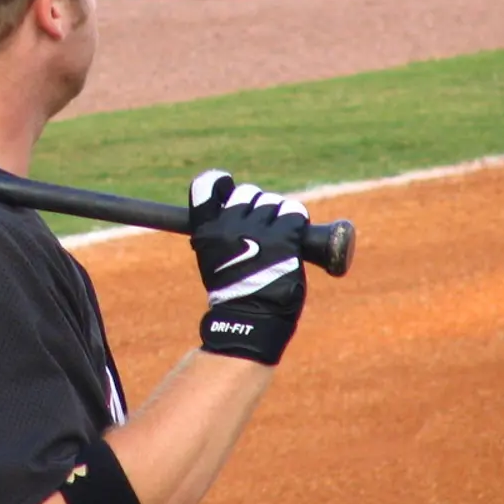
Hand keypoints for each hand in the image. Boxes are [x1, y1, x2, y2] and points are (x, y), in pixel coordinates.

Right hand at [188, 171, 308, 365]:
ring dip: (281, 213)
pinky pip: (294, 214)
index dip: (219, 181)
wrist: (249, 322)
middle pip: (247, 192)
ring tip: (282, 234)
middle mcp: (229, 226)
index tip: (228, 187)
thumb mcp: (211, 260)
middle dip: (258, 204)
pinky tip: (297, 235)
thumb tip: (232, 211)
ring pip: (274, 202)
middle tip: (265, 224)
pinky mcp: (284, 240)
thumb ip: (219, 234)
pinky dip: (298, 220)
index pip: (205, 186)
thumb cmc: (232, 295)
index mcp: (206, 231)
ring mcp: (257, 232)